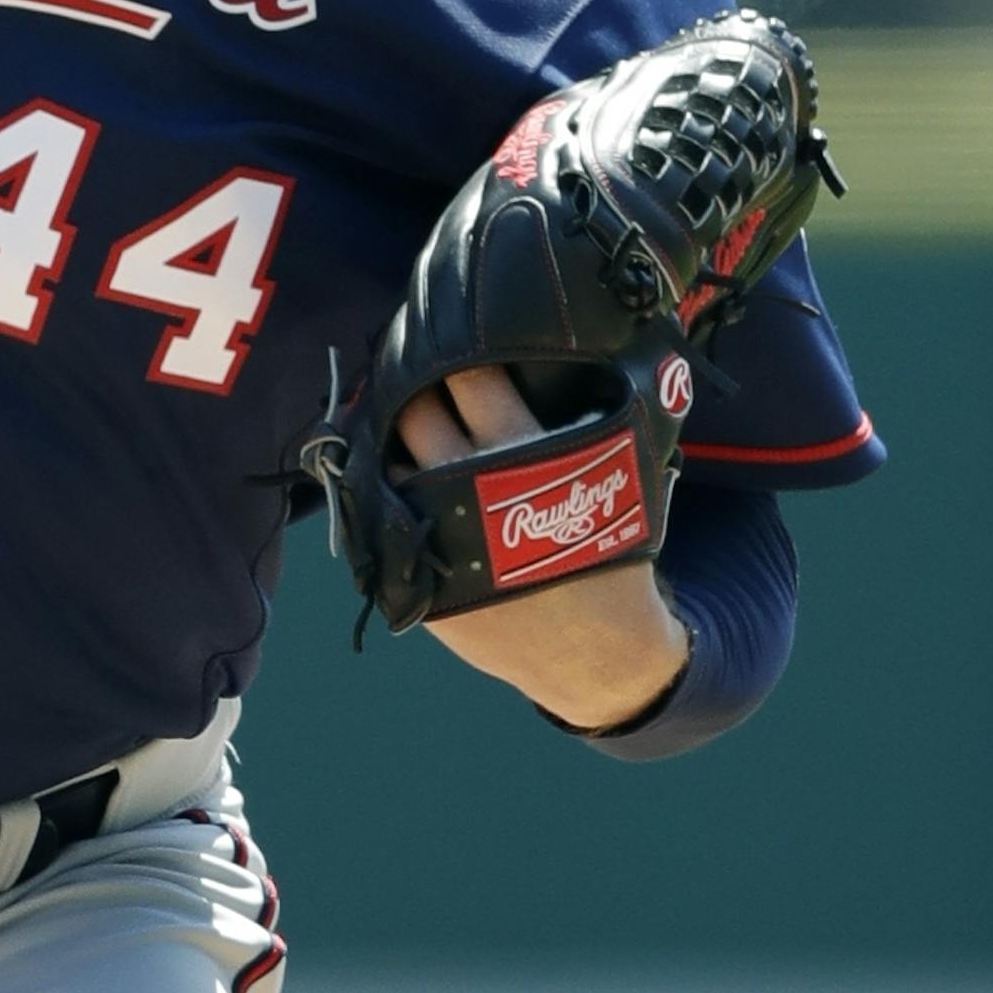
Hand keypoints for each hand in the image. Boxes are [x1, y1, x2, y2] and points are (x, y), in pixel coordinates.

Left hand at [395, 367, 690, 730]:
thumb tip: (564, 352)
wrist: (594, 653)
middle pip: (415, 413)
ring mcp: (435, 534)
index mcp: (524, 455)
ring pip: (385, 462)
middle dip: (411, 389)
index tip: (445, 339)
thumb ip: (587, 416)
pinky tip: (392, 477)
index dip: (453, 351)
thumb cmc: (607, 551)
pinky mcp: (413, 575)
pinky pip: (376, 516)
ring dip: (390, 441)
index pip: (468, 376)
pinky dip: (381, 492)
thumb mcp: (616, 478)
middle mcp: (469, 489)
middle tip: (415, 377)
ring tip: (400, 426)